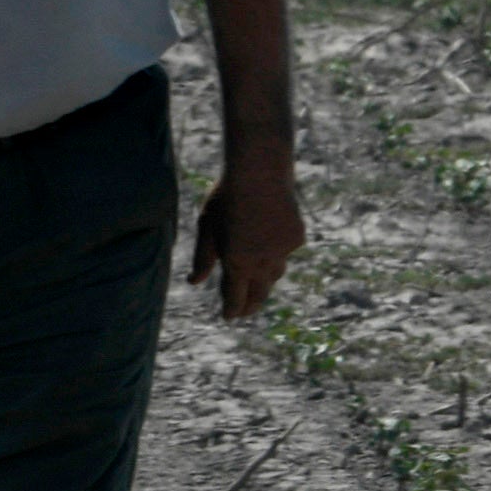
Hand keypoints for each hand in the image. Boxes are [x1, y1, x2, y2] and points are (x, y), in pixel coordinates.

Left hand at [190, 153, 306, 320]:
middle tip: (246, 312)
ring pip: (275, 273)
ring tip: (259, 283)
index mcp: (237, 263)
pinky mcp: (296, 238)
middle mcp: (262, 262)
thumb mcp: (207, 227)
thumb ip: (202, 258)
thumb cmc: (226, 197)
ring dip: (265, 280)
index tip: (229, 316)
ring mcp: (283, 251)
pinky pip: (286, 251)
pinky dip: (277, 249)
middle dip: (251, 304)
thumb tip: (194, 282)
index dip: (232, 309)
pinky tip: (271, 237)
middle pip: (259, 293)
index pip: (235, 297)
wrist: (261, 173)